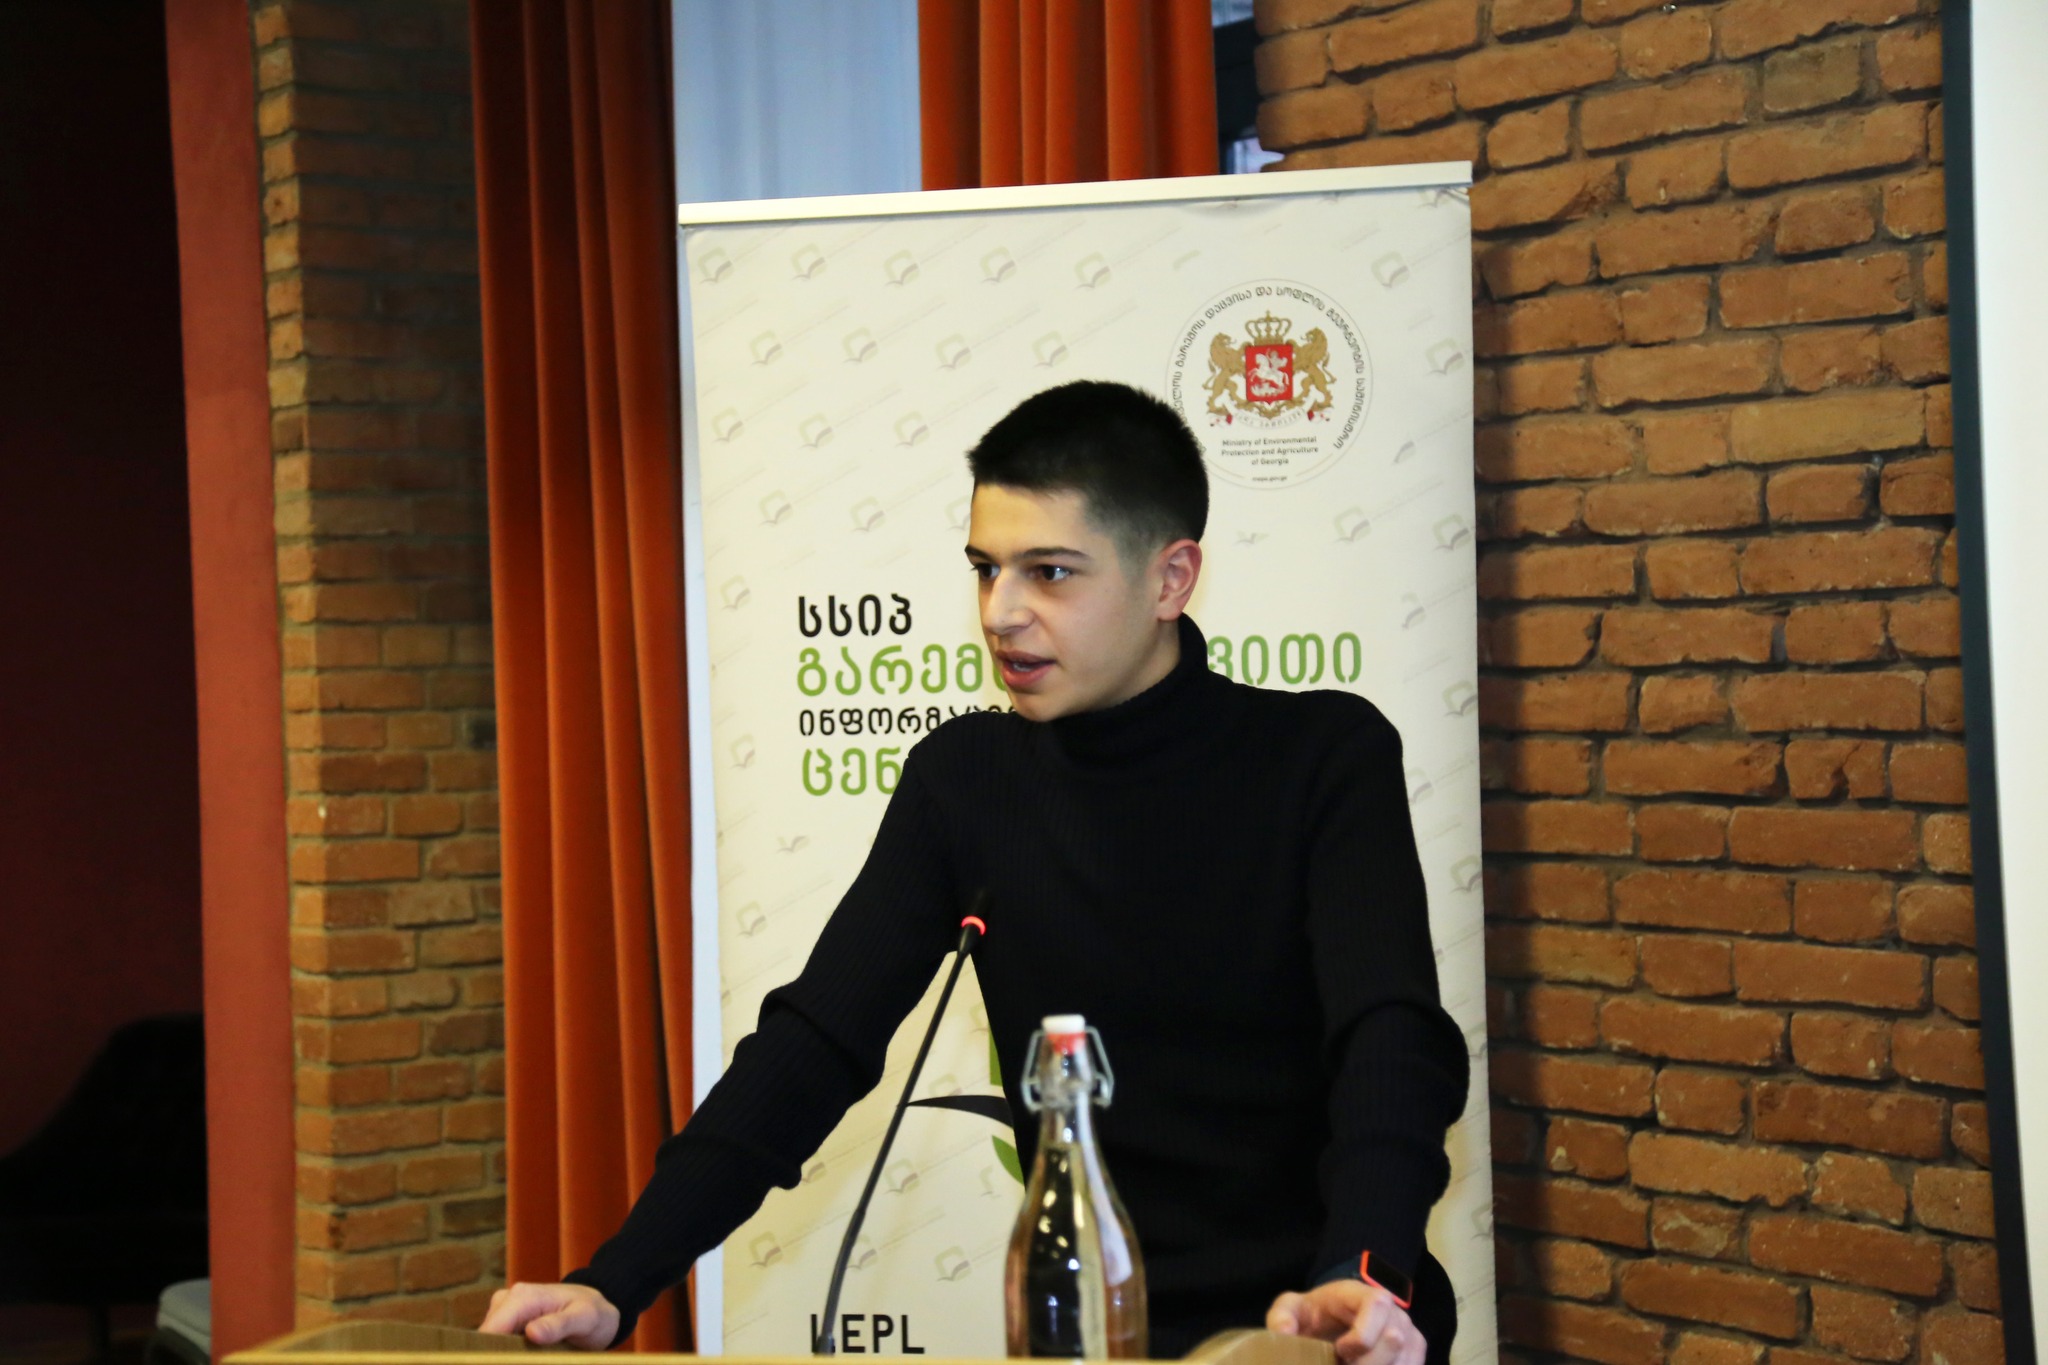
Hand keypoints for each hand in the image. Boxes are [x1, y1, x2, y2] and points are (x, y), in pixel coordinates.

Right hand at [478, 1281, 620, 1348]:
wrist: (596, 1308)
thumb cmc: (592, 1312)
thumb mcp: (584, 1319)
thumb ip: (559, 1325)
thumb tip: (533, 1332)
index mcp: (523, 1297)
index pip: (491, 1330)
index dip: (490, 1354)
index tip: (506, 1363)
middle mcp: (507, 1299)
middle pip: (485, 1339)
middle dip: (498, 1355)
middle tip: (531, 1358)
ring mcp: (504, 1310)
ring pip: (489, 1343)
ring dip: (503, 1355)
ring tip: (534, 1356)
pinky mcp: (506, 1322)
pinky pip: (497, 1342)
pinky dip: (506, 1353)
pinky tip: (523, 1356)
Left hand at [1268, 1279, 1424, 1364]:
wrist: (1336, 1318)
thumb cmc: (1315, 1313)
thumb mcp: (1292, 1308)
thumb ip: (1282, 1316)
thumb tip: (1285, 1332)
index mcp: (1366, 1294)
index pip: (1378, 1307)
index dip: (1361, 1337)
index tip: (1340, 1351)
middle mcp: (1395, 1312)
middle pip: (1394, 1342)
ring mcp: (1410, 1334)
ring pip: (1404, 1363)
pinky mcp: (1415, 1355)